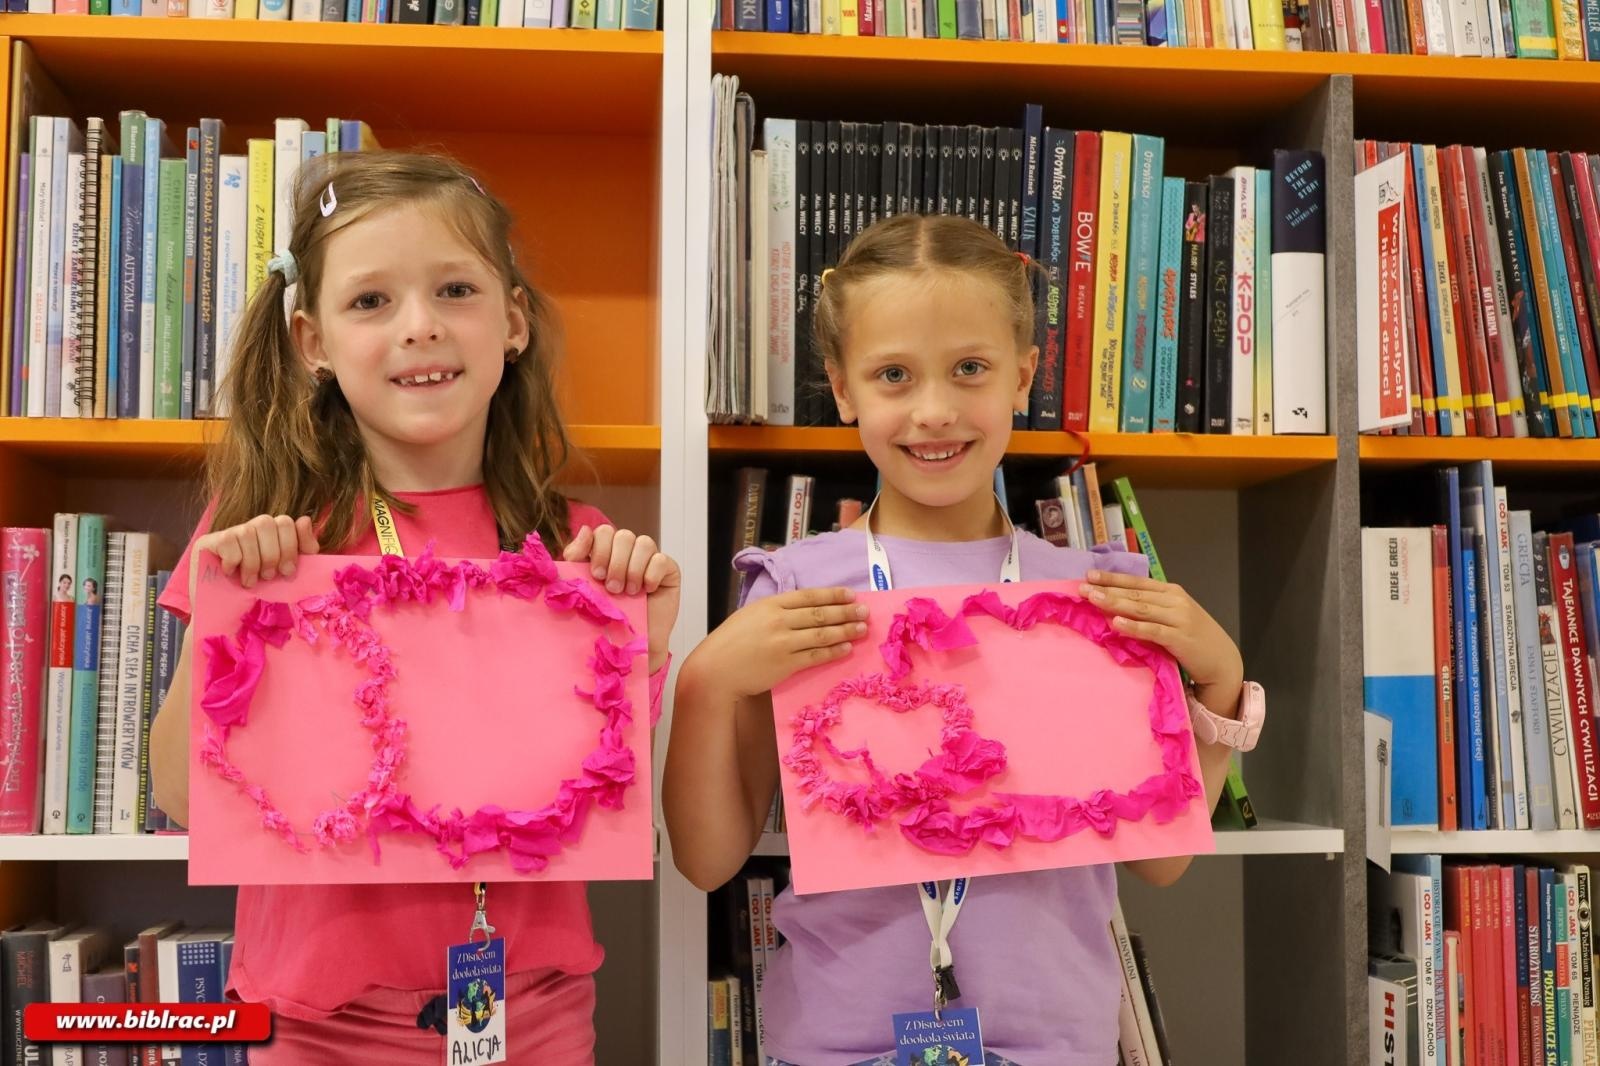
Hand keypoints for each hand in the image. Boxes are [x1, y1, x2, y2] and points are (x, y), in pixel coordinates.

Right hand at [188, 514, 318, 602]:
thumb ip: (303, 549)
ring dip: (252, 563)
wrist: (227, 614)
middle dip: (272, 554)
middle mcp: (250, 529)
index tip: (288, 571)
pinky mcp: (207, 542)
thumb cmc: (260, 592)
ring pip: (247, 532)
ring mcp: (228, 533)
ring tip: (249, 582)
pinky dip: (233, 561)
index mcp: (271, 534)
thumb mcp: (287, 572)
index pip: (285, 522)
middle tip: (268, 577)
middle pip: (267, 523)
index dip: (290, 545)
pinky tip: (230, 574)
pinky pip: (228, 542)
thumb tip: (305, 520)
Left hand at [564, 525, 680, 672]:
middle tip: (612, 588)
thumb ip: (577, 558)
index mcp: (607, 552)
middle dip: (615, 562)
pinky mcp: (669, 570)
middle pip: (623, 535)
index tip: (596, 574)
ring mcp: (650, 559)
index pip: (603, 532)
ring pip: (644, 543)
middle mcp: (628, 553)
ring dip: (633, 569)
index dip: (599, 548)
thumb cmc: (608, 619)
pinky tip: (647, 591)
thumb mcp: (583, 587)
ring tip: (629, 592)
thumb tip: (584, 530)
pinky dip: (651, 575)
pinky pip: (661, 560)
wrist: (631, 646)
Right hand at [690, 587, 868, 699]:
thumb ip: (775, 611)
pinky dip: (833, 651)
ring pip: (822, 634)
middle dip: (845, 611)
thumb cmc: (729, 643)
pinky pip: (815, 656)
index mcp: (770, 605)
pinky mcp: (786, 664)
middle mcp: (779, 621)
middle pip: (820, 614)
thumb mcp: (750, 616)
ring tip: (862, 629)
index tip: (850, 594)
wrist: (715, 670)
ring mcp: (783, 643)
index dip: (832, 595)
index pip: (808, 597)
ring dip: (845, 631)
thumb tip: (802, 609)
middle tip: (864, 611)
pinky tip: (846, 648)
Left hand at [1079, 569, 1243, 713]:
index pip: (1137, 582)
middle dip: (1107, 589)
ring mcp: (1179, 618)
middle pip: (1136, 594)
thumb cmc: (1194, 638)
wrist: (1222, 660)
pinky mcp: (1179, 638)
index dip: (1113, 578)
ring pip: (1141, 608)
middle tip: (1083, 587)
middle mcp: (1175, 600)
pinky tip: (1116, 623)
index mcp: (1172, 592)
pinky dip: (1133, 626)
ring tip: (1093, 599)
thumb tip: (1116, 606)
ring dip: (1115, 603)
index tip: (1090, 574)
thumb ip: (1151, 609)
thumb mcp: (1174, 616)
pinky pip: (1152, 630)